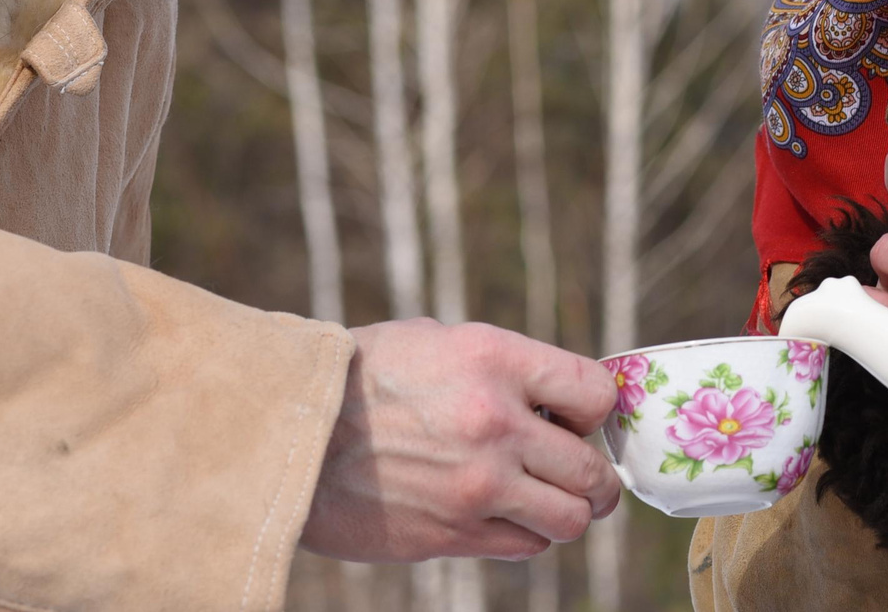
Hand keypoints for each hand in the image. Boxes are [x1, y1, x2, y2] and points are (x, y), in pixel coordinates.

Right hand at [301, 319, 622, 562]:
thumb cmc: (362, 377)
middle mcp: (496, 423)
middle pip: (591, 470)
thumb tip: (559, 399)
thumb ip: (503, 368)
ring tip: (550, 499)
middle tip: (586, 476)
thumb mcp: (438, 341)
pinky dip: (525, 534)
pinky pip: (524, 546)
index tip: (580, 417)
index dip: (595, 409)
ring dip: (567, 512)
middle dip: (597, 478)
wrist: (290, 433)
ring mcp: (477, 486)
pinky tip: (502, 514)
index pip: (596, 392)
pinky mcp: (452, 534)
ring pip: (570, 520)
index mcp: (494, 360)